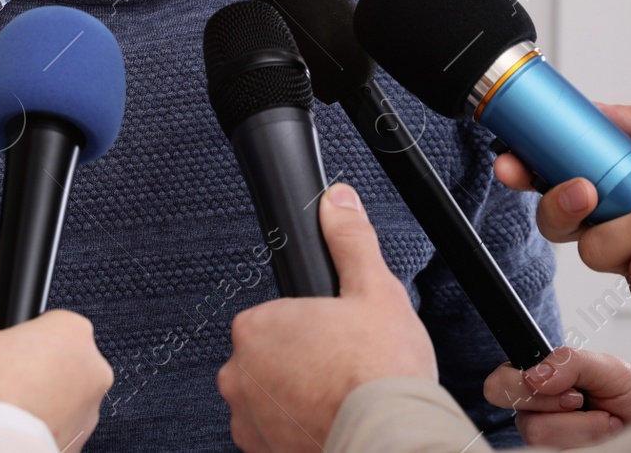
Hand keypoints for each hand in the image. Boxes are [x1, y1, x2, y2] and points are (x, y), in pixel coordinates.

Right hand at [0, 308, 113, 449]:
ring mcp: (90, 408)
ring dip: (36, 397)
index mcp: (73, 330)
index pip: (45, 322)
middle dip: (29, 367)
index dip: (16, 336)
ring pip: (59, 393)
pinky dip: (38, 424)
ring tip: (4, 406)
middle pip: (55, 357)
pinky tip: (13, 425)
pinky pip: (57, 423)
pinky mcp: (81, 440)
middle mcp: (93, 367)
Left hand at [219, 183, 436, 452]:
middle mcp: (241, 375)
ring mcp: (249, 419)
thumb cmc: (380, 375)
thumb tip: (338, 203)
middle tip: (341, 367)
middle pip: (268, 358)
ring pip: (269, 398)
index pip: (272, 318)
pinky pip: (273, 435)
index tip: (334, 337)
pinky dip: (297, 430)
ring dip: (296, 398)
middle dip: (299, 363)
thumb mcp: (374, 290)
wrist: (389, 441)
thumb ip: (350, 241)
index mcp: (258, 328)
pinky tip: (330, 421)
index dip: (308, 325)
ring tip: (340, 398)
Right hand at [484, 347, 630, 446]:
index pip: (499, 384)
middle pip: (522, 419)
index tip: (571, 392)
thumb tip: (533, 374)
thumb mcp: (611, 369)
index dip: (525, 388)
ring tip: (608, 424)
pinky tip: (606, 442)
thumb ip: (570, 362)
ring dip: (585, 431)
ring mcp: (553, 442)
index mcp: (542, 383)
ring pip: (543, 441)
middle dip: (563, 414)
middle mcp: (540, 414)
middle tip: (588, 404)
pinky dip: (591, 445)